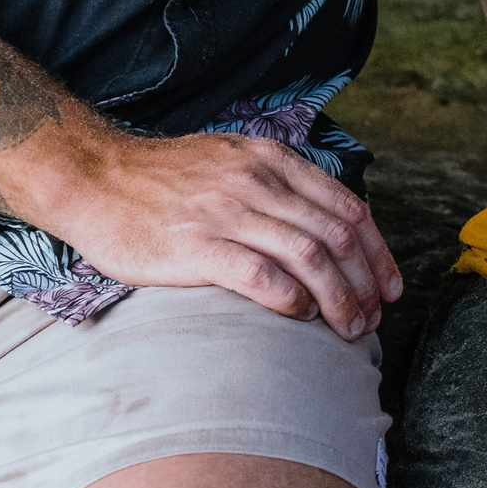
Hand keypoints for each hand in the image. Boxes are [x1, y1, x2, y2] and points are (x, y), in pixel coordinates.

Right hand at [35, 130, 400, 340]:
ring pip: (310, 258)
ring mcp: (229, 213)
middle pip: (338, 236)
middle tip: (373, 318)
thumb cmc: (165, 179)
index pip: (348, 207)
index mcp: (274, 162)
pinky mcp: (198, 247)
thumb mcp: (234, 160)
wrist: (97, 179)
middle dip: (365, 283)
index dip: (378, 251)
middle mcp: (259, 183)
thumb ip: (279, 184)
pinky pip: (262, 276)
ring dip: (339, 299)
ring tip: (348, 328)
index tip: (389, 284)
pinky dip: (293, 300)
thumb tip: (326, 224)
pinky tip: (302, 316)